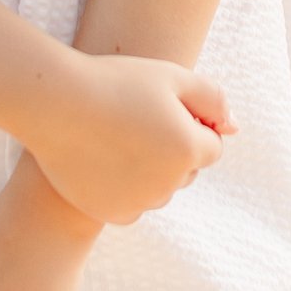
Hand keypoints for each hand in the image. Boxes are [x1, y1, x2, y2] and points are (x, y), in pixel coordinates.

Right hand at [25, 50, 233, 225]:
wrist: (55, 104)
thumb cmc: (115, 82)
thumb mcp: (171, 75)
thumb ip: (212, 98)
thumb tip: (234, 128)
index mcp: (188, 150)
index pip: (212, 145)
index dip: (191, 122)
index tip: (161, 106)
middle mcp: (169, 184)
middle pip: (187, 170)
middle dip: (174, 148)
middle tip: (137, 118)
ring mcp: (140, 203)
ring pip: (160, 188)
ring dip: (150, 169)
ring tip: (117, 135)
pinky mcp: (113, 214)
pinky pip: (133, 204)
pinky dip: (126, 187)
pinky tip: (105, 157)